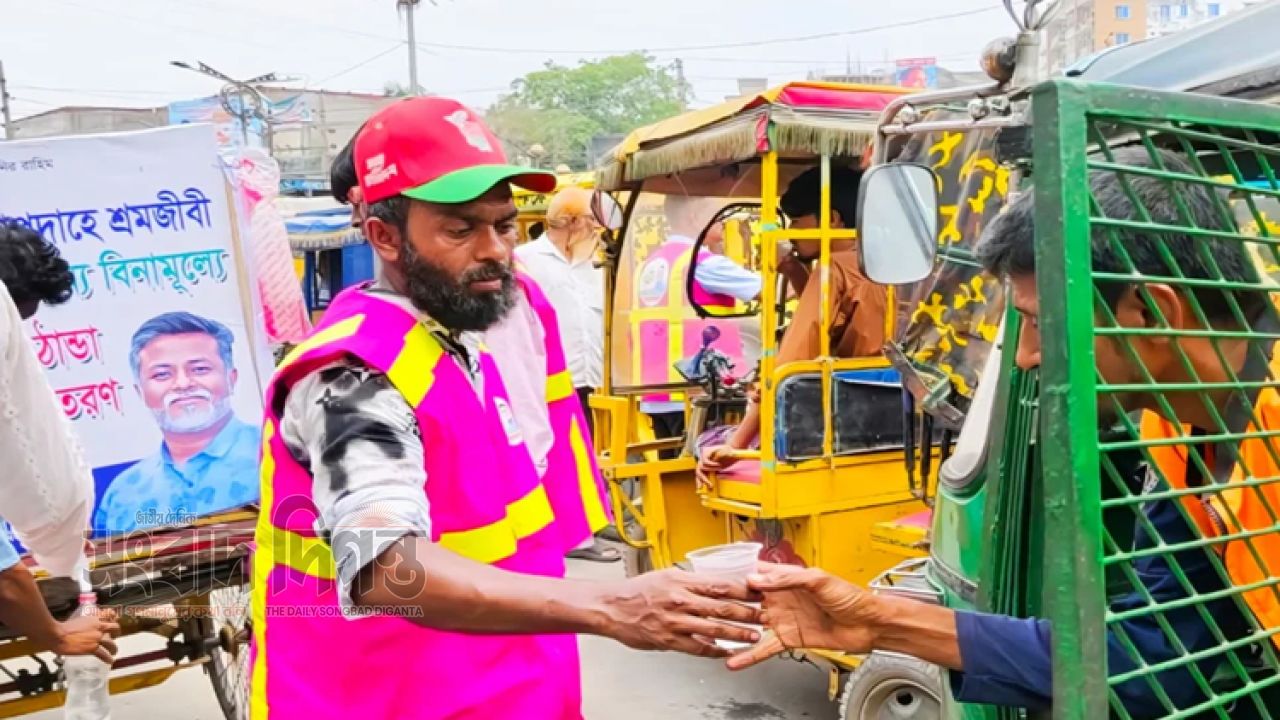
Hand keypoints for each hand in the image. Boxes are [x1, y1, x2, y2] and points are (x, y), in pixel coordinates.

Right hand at [52, 608, 119, 663]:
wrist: (56, 635)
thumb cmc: (61, 629)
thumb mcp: (76, 621)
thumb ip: (84, 624)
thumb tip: (84, 629)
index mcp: (93, 619)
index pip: (108, 616)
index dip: (111, 620)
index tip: (111, 625)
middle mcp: (97, 627)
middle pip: (114, 628)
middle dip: (116, 633)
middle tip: (115, 636)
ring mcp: (96, 638)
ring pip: (111, 643)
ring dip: (113, 648)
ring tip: (113, 652)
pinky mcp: (92, 648)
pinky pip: (103, 654)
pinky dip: (108, 658)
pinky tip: (110, 661)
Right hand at [596, 568, 761, 657]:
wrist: (611, 607)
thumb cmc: (638, 591)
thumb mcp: (666, 576)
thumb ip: (691, 581)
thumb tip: (715, 585)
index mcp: (682, 580)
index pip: (721, 584)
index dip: (744, 589)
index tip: (760, 592)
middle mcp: (680, 599)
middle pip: (722, 606)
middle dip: (748, 612)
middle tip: (764, 615)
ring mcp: (675, 621)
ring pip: (714, 628)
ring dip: (738, 633)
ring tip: (753, 635)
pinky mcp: (669, 640)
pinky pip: (697, 647)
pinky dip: (714, 650)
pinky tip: (727, 651)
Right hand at [695, 445, 740, 490]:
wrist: (731, 454)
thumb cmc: (729, 450)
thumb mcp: (727, 450)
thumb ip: (723, 453)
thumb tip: (718, 458)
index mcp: (707, 453)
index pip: (704, 460)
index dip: (710, 464)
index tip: (719, 465)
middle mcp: (704, 460)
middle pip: (700, 469)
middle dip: (703, 477)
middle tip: (709, 483)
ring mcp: (706, 466)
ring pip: (699, 474)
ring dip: (700, 481)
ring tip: (700, 488)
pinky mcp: (709, 471)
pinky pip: (704, 476)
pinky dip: (703, 482)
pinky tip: (704, 488)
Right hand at [726, 563, 878, 670]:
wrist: (870, 625)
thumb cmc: (851, 597)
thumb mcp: (819, 579)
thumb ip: (788, 579)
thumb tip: (758, 578)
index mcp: (789, 578)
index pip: (757, 573)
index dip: (737, 574)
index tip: (717, 577)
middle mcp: (783, 597)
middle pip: (750, 600)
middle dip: (730, 603)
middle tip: (709, 607)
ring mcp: (785, 619)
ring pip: (753, 624)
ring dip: (736, 630)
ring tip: (715, 634)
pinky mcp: (790, 639)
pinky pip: (766, 647)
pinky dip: (750, 655)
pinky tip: (736, 660)